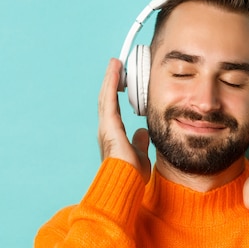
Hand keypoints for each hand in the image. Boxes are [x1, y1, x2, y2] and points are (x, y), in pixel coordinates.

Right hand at [98, 58, 151, 182]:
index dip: (115, 92)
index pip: (113, 108)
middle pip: (107, 99)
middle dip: (111, 82)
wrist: (125, 184)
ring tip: (115, 63)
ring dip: (110, 79)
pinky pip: (108, 99)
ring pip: (106, 96)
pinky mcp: (108, 126)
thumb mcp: (140, 154)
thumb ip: (139, 142)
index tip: (120, 80)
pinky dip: (110, 83)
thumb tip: (142, 133)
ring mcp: (105, 127)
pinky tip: (115, 70)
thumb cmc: (131, 175)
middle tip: (116, 66)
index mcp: (113, 134)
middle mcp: (106, 129)